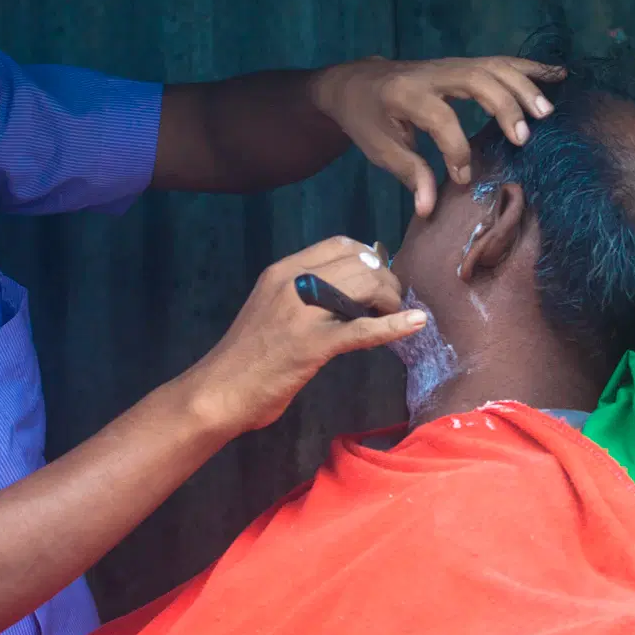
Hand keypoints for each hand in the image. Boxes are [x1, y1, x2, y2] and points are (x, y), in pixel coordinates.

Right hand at [186, 236, 424, 434]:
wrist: (218, 391)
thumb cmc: (247, 355)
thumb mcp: (270, 308)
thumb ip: (303, 295)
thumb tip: (346, 290)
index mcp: (282, 271)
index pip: (338, 244)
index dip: (370, 256)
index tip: (380, 276)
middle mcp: (293, 282)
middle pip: (359, 262)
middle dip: (387, 280)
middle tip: (393, 304)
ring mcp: (302, 312)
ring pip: (365, 286)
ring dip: (392, 299)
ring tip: (397, 316)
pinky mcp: (312, 344)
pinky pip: (362, 329)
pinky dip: (394, 326)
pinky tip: (415, 324)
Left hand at [311, 55, 567, 216]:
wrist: (356, 81)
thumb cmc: (367, 118)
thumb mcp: (380, 149)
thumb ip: (409, 174)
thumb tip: (429, 209)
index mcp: (405, 95)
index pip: (441, 117)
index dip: (456, 149)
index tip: (463, 178)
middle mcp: (432, 74)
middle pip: (476, 80)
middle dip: (503, 105)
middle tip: (524, 137)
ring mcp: (450, 65)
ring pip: (493, 66)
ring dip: (523, 87)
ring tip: (547, 112)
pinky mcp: (462, 64)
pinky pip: (500, 61)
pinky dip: (529, 68)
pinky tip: (557, 74)